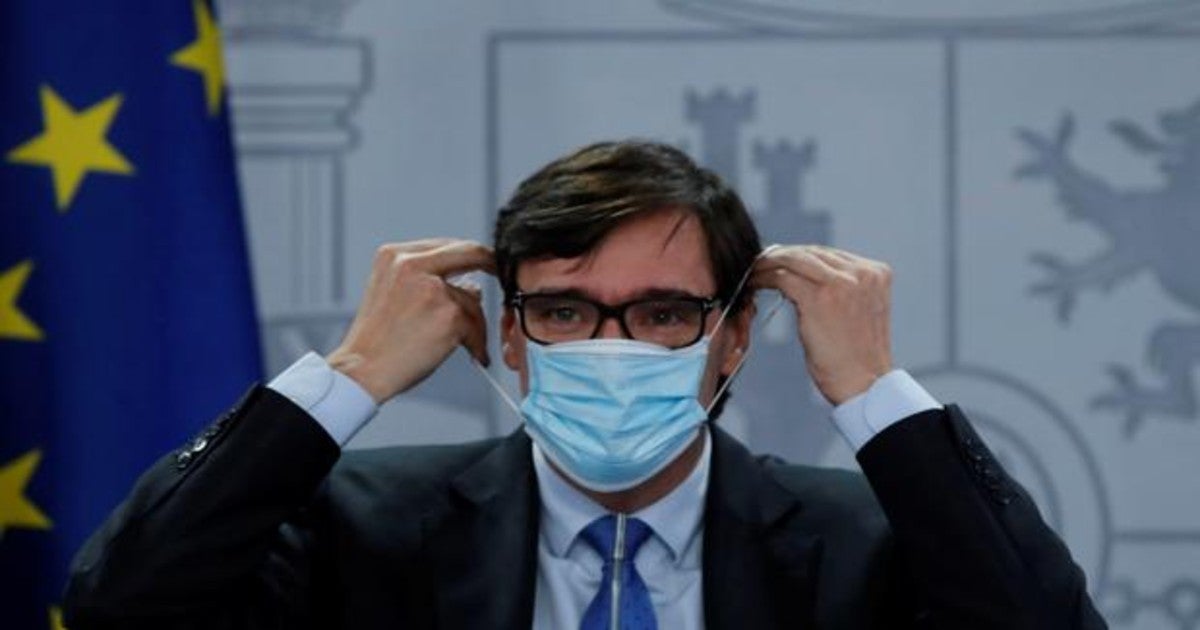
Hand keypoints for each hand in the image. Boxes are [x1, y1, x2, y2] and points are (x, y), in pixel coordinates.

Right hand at [326, 239, 494, 403]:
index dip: (470, 254)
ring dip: (474, 323)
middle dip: (491, 264)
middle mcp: (411, 264)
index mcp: (394, 255)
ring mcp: (432, 288)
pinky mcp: (449, 314)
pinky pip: (476, 325)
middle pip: (470, 253)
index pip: (445, 244)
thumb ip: (427, 281)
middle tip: (503, 275)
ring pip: (473, 299)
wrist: (362, 371)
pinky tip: (471, 354)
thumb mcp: (391, 294)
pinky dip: (476, 343)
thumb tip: (472, 286)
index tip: (485, 262)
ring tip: (464, 343)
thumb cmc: (377, 341)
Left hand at [751, 245, 892, 404]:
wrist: (864, 384)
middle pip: (810, 252)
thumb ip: (843, 288)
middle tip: (759, 262)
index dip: (799, 255)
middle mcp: (862, 272)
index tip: (779, 260)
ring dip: (768, 264)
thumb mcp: (860, 310)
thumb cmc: (857, 356)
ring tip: (752, 271)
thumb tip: (804, 273)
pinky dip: (764, 278)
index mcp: (876, 272)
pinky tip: (754, 284)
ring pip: (793, 260)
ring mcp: (842, 283)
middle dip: (781, 256)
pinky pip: (782, 278)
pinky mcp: (819, 298)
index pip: (829, 254)